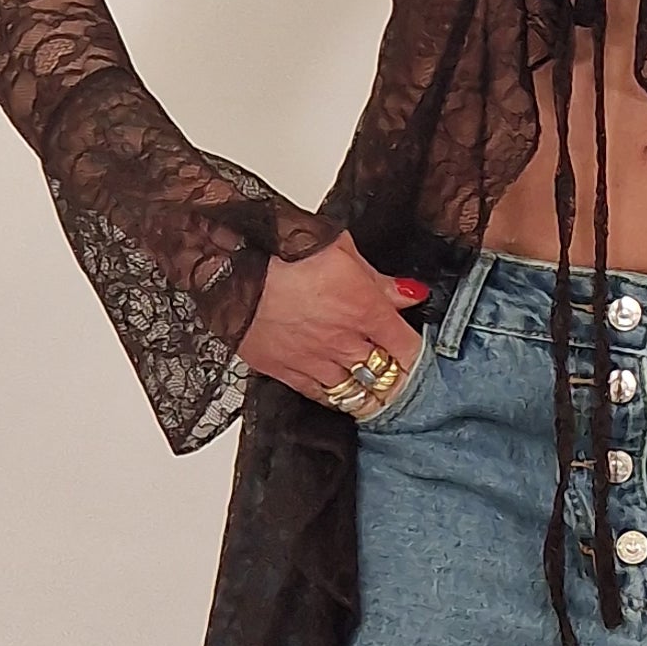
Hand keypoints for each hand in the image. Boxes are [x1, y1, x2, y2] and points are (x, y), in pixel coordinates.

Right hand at [236, 232, 424, 413]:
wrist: (230, 265)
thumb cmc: (281, 250)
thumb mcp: (341, 249)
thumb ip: (380, 281)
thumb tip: (412, 294)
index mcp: (364, 309)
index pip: (408, 349)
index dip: (417, 356)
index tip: (416, 355)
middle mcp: (343, 341)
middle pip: (385, 378)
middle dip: (396, 380)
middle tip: (400, 379)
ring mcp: (313, 360)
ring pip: (354, 393)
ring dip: (367, 391)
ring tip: (374, 390)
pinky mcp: (283, 370)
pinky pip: (318, 396)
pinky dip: (333, 396)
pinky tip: (339, 391)